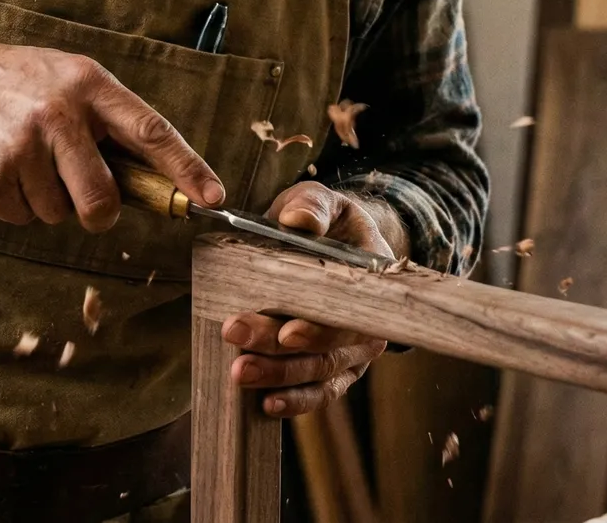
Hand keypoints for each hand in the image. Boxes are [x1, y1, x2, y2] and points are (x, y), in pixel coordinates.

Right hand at [0, 36, 223, 231]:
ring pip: (59, 214)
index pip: (151, 132)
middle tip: (79, 197)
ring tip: (19, 160)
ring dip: (43, 201)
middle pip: (103, 198)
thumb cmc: (4, 83)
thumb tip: (149, 180)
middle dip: (97, 211)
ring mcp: (22, 145)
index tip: (212, 196)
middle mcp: (58, 112)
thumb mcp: (61, 79)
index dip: (186, 168)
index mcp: (86, 83)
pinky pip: (20, 218)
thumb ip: (103, 120)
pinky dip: (11, 205)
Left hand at [221, 182, 400, 417]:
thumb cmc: (328, 223)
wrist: (336, 244)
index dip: (321, 326)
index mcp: (371, 279)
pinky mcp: (337, 369)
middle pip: (327, 346)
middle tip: (235, 336)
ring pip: (320, 373)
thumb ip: (312, 207)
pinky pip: (321, 392)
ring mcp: (354, 350)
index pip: (349, 310)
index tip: (287, 330)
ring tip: (239, 373)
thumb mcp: (321, 201)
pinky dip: (296, 402)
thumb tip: (299, 220)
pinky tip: (267, 405)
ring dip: (279, 376)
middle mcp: (369, 322)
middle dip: (279, 348)